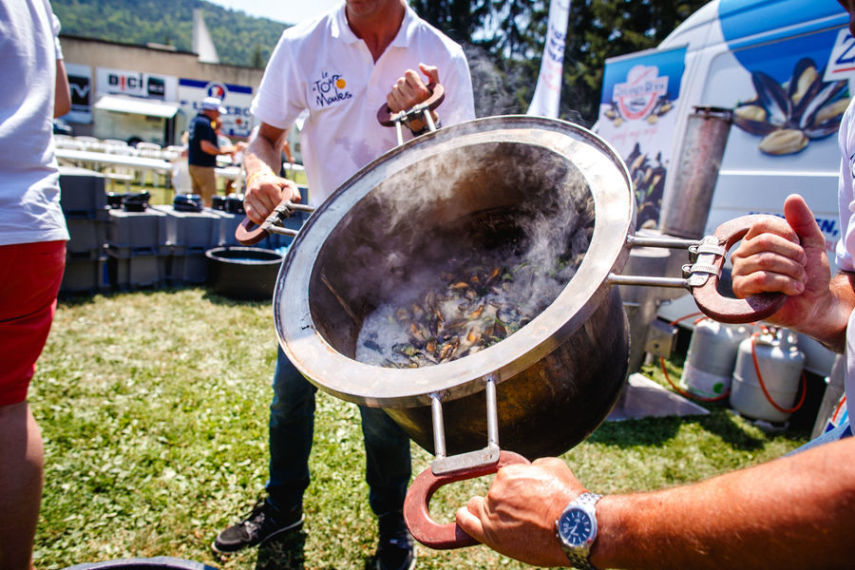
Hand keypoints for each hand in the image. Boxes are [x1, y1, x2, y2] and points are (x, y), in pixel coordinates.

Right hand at [243, 170, 300, 224]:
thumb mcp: (287, 184)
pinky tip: (264, 219)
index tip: (285, 210)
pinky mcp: (245, 203)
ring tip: (272, 215)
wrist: (258, 178)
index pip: (279, 203)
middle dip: (276, 214)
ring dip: (269, 218)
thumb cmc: (275, 184)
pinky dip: (259, 220)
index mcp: (269, 185)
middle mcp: (258, 190)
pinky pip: (252, 216)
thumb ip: (294, 193)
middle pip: (270, 210)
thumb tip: (294, 203)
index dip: (283, 209)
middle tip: (279, 214)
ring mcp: (250, 196)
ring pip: (262, 215)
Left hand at [386, 64, 439, 132]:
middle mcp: (412, 99)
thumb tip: (420, 65)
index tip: (415, 82)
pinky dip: (393, 96)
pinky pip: (389, 96)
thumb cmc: (429, 99)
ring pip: (394, 88)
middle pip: (400, 80)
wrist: (424, 119)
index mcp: (422, 91)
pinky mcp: (395, 110)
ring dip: (399, 90)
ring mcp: (402, 105)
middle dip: (405, 83)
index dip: (411, 76)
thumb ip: (432, 72)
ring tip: (406, 96)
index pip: (408, 73)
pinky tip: (400, 100)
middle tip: (411, 90)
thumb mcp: (435, 86)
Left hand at [455, 457, 583, 566]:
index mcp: (508, 475)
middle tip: (515, 510)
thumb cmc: (567, 498)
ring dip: (484, 510)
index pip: (502, 480)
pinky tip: (464, 516)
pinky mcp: (491, 536)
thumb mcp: (552, 467)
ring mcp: (492, 515)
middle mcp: (496, 493)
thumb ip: (533, 467)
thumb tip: (529, 469)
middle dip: (500, 500)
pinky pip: (467, 523)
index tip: (519, 496)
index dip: (512, 488)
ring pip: (476, 508)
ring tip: (495, 517)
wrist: (574, 528)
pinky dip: (465, 518)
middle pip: (490, 495)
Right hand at [730, 194, 831, 329]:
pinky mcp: (741, 290)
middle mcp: (743, 253)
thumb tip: (792, 197)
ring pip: (765, 261)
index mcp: (755, 240)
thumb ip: (804, 221)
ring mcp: (740, 271)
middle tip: (803, 267)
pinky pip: (761, 279)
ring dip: (792, 271)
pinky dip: (785, 283)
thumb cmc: (809, 275)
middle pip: (765, 242)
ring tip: (800, 280)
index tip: (801, 247)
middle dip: (793, 255)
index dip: (787, 233)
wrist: (813, 304)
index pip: (762, 224)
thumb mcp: (813, 243)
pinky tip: (794, 289)